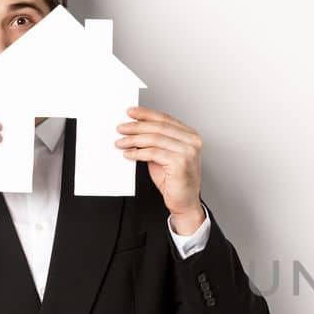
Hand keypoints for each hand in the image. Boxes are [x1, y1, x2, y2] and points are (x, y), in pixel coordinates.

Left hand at [115, 106, 204, 231]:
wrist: (184, 201)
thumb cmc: (174, 179)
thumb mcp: (163, 155)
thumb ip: (155, 141)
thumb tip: (134, 129)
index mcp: (190, 135)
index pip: (165, 119)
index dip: (146, 114)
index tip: (131, 112)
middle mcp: (192, 141)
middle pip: (159, 127)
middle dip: (136, 126)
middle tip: (121, 128)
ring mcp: (188, 151)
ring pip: (154, 139)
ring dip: (133, 140)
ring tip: (121, 143)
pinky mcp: (180, 162)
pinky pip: (153, 153)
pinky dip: (137, 153)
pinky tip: (128, 154)